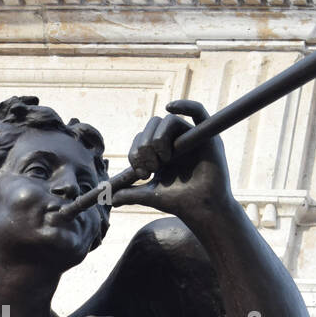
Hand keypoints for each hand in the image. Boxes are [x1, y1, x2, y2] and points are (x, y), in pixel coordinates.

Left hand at [113, 100, 235, 222]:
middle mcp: (176, 141)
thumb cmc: (179, 202)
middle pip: (153, 127)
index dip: (135, 152)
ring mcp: (191, 138)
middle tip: (150, 168)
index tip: (140, 174)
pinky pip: (198, 111)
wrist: (201, 211)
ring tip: (162, 160)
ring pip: (168, 122)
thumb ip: (130, 193)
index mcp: (162, 151)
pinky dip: (185, 105)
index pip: (142, 139)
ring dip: (157, 138)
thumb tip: (108, 198)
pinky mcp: (207, 137)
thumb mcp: (149, 195)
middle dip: (144, 146)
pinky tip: (170, 108)